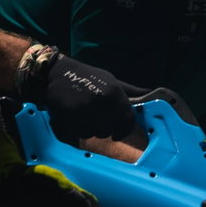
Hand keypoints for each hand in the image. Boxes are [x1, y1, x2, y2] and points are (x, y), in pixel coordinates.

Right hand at [19, 47, 146, 144]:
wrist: (53, 73)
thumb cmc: (85, 77)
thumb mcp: (111, 80)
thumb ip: (130, 92)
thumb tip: (151, 96)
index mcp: (115, 92)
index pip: (127, 120)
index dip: (123, 129)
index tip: (118, 133)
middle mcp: (104, 100)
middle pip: (111, 130)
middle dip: (104, 128)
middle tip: (94, 119)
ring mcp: (88, 108)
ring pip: (96, 133)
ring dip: (90, 129)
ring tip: (83, 116)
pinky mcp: (73, 114)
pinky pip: (82, 133)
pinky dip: (78, 129)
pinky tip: (74, 117)